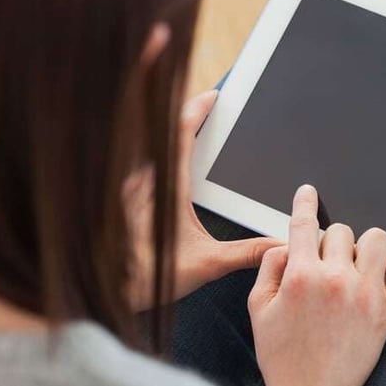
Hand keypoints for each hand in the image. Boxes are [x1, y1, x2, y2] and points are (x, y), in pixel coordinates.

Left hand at [127, 89, 280, 310]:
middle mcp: (146, 179)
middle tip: (204, 106)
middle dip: (184, 115)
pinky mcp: (119, 200)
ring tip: (188, 130)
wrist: (107, 290)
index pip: (182, 133)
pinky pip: (139, 164)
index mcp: (169, 185)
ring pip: (148, 146)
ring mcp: (129, 187)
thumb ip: (245, 252)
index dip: (198, 109)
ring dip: (167, 135)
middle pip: (163, 131)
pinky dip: (154, 154)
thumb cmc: (150, 275)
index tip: (214, 96)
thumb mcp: (207, 263)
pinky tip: (162, 168)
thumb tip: (278, 245)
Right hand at [248, 185, 385, 385]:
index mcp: (301, 276)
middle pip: (341, 231)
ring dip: (364, 247)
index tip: (308, 193)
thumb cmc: (285, 357)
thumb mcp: (258, 309)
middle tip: (325, 262)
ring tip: (355, 264)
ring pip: (376, 240)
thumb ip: (269, 268)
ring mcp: (365, 294)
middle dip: (330, 242)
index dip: (305, 202)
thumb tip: (286, 244)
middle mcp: (336, 280)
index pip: (305, 224)